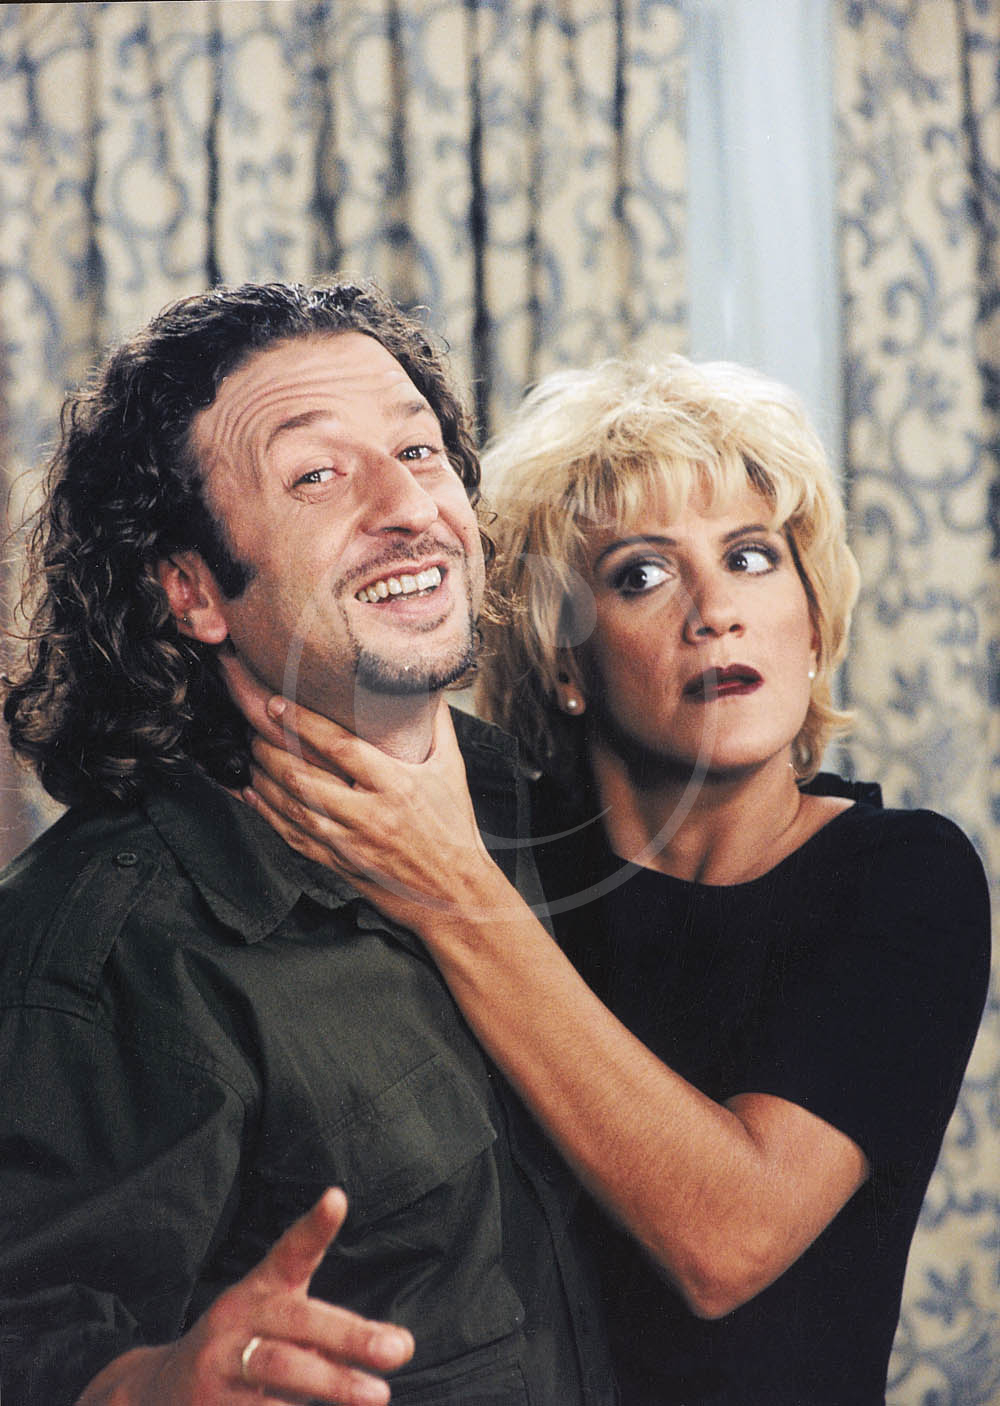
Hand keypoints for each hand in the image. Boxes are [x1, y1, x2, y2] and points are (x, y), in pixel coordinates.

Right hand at [77, 1188, 412, 1404]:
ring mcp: (218, 1369)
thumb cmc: (242, 1350)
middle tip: (397, 1350)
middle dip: (348, 1338)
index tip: (336, 1199)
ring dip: (330, 1384)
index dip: (313, 1227)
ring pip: (277, 1372)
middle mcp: (235, 1323)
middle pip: (294, 1325)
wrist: (155, 1392)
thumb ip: (330, 1330)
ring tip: (377, 1394)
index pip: (288, 1254)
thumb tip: (399, 1346)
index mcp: (257, 1292)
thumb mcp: (275, 1324)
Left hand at [222, 662, 512, 935]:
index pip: (340, 747)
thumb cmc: (454, 827)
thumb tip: (428, 682)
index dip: (303, 724)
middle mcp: (369, 815)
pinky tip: (252, 796)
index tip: (276, 704)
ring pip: (292, 808)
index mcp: (397, 785)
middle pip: (303, 778)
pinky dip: (267, 815)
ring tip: (249, 755)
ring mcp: (350, 843)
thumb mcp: (452, 770)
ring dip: (263, 779)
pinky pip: (292, 837)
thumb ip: (437, 725)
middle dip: (270, 749)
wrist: (455, 894)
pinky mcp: (339, 865)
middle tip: (254, 728)